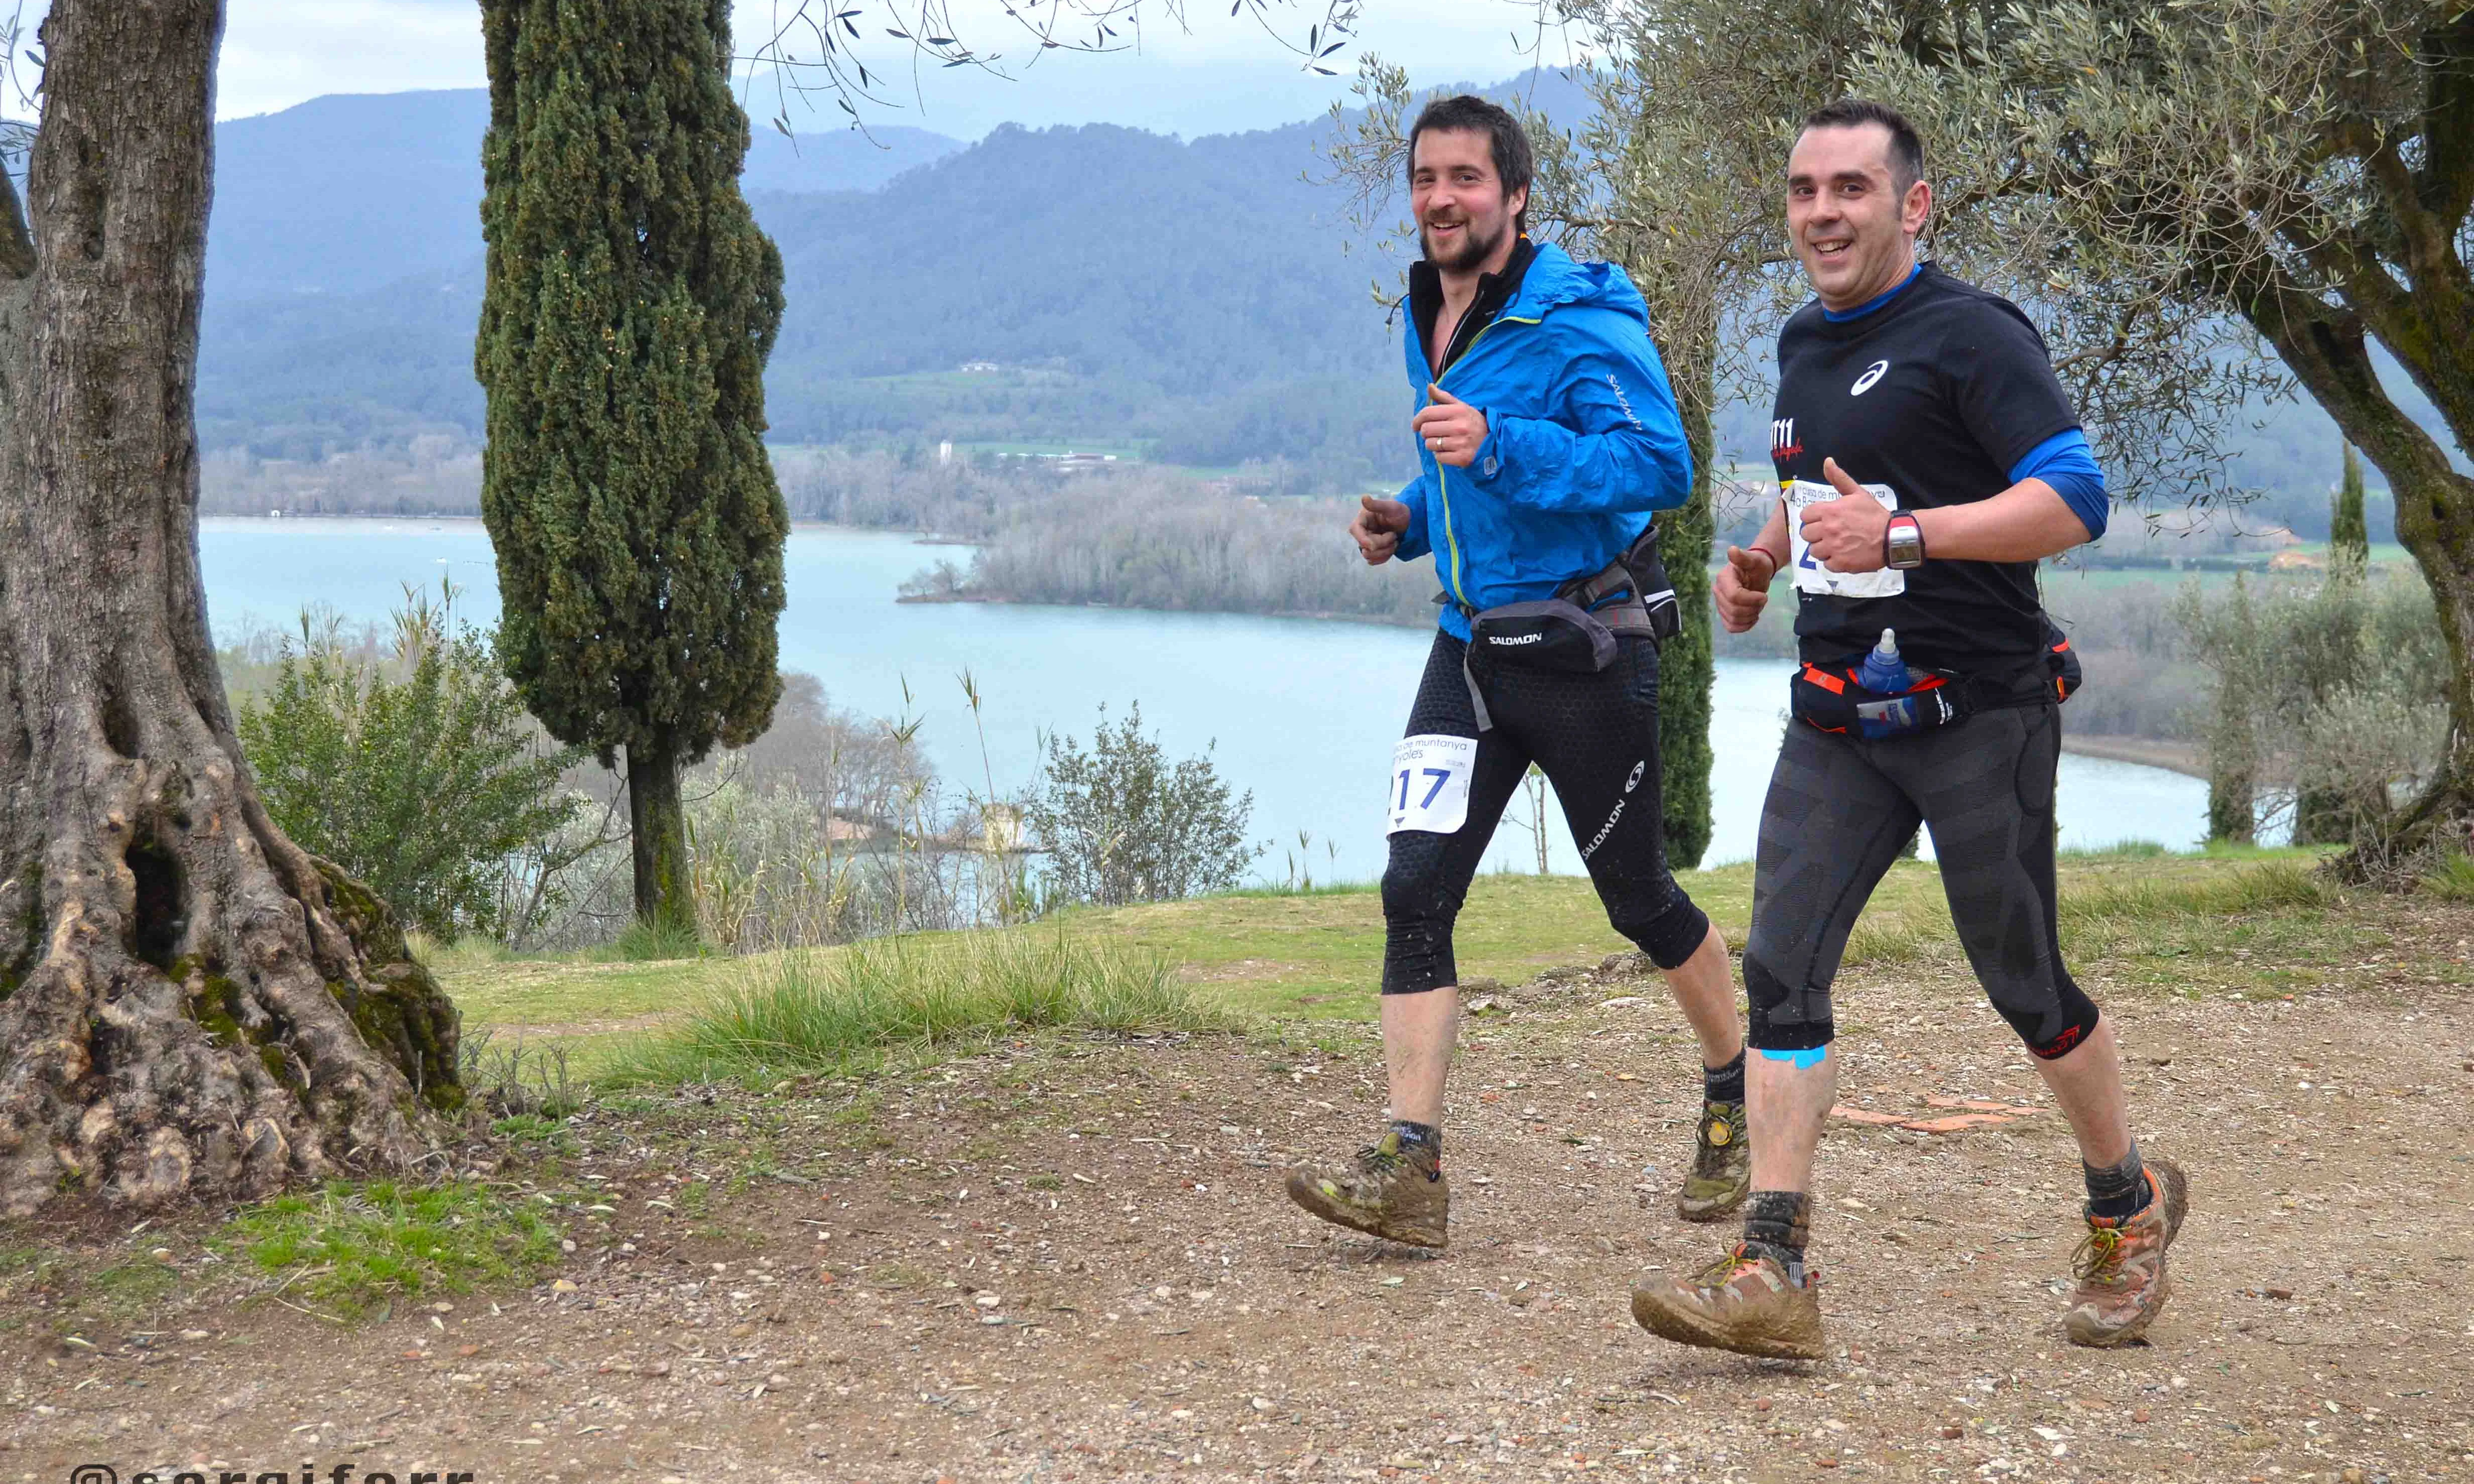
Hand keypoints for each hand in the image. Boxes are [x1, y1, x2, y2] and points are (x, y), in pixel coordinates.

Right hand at [1351, 493, 1410, 564]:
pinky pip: (1373, 561)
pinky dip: (1384, 557)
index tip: (1375, 544)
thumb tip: (1364, 497)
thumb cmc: (1399, 512)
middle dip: (1382, 544)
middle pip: (1365, 546)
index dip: (1364, 539)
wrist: (1409, 522)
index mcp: (1363, 520)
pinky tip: (1392, 549)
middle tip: (1394, 535)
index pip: (1355, 530)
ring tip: (1395, 542)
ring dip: (1385, 552)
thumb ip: (1376, 504)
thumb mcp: (1391, 506)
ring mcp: (1366, 543)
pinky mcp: (1373, 552)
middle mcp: (1362, 532)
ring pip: (1369, 556)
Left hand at [1410, 383, 1487, 467]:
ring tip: (1444, 442)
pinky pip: (1439, 457)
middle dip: (1426, 433)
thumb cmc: (1473, 422)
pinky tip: (1449, 451)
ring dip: (1433, 445)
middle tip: (1434, 434)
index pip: (1427, 413)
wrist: (1494, 441)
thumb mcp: (1461, 406)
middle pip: (1426, 430)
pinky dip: (1441, 455)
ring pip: (1430, 445)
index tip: (1416, 425)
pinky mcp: (1462, 458)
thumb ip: (1443, 397)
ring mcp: (1461, 443)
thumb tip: (1429, 386)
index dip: (1417, 420)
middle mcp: (1459, 426)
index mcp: (1458, 411)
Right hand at [1713, 544, 1776, 633]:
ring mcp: (1720, 604)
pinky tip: (1752, 617)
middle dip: (1753, 608)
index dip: (1751, 600)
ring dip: (1750, 617)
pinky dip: (1744, 626)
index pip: (1734, 596)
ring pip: (1733, 620)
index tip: (1764, 596)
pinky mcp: (1724, 614)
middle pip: (1734, 610)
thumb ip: (1743, 557)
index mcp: (1724, 579)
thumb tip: (1732, 549)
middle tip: (1762, 600)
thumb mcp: (1754, 560)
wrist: (1756, 574)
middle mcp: (1718, 592)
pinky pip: (1731, 627)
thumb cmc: (1757, 566)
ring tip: (1757, 606)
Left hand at [1797, 457, 1891, 572]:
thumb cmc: (1874, 514)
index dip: (1813, 518)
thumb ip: (1839, 479)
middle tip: (1830, 533)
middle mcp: (1827, 529)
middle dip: (1816, 534)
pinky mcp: (1840, 563)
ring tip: (1836, 545)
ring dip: (1823, 549)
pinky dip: (1833, 562)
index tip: (1823, 520)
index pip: (1805, 516)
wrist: (1892, 537)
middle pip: (1806, 534)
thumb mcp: (1857, 493)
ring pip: (1813, 551)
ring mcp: (1833, 547)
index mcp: (1829, 511)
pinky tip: (1843, 555)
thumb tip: (1827, 461)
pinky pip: (1826, 564)